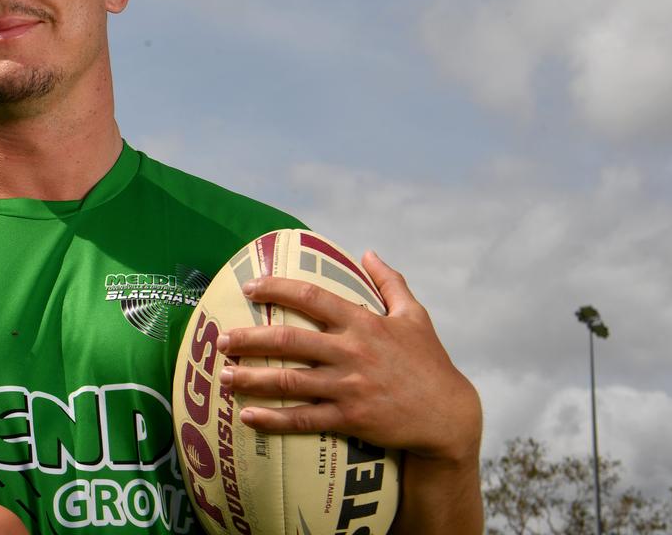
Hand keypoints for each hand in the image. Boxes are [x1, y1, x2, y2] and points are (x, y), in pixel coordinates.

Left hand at [216, 251, 480, 463]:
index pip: (311, 296)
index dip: (277, 288)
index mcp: (363, 323)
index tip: (250, 287)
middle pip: (288, 339)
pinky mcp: (350, 418)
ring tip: (224, 377)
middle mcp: (351, 351)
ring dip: (251, 379)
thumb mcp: (415, 317)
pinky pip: (303, 419)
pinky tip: (247, 416)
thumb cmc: (430, 364)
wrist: (449, 417)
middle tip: (222, 339)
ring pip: (289, 381)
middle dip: (249, 339)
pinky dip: (273, 419)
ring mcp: (349, 387)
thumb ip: (391, 282)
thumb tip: (369, 252)